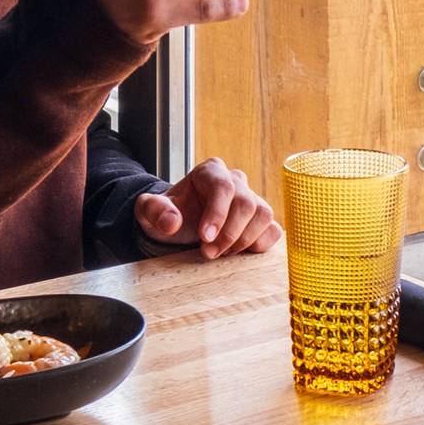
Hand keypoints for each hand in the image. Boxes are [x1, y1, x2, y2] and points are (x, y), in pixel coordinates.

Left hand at [134, 157, 281, 258]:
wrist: (179, 227)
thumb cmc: (167, 215)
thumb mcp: (149, 211)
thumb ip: (153, 211)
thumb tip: (171, 221)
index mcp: (210, 171)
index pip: (223, 187)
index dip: (217, 214)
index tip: (205, 238)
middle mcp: (235, 181)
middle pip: (246, 203)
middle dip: (228, 233)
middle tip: (209, 253)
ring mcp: (251, 199)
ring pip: (263, 215)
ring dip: (243, 240)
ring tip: (220, 253)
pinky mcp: (260, 219)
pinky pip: (273, 229)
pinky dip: (259, 244)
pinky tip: (237, 253)